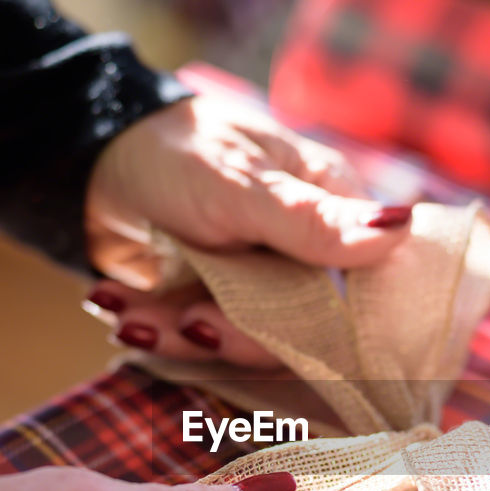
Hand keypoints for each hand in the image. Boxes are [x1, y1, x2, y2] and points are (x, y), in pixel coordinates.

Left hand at [85, 96, 411, 366]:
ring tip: (129, 317)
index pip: (360, 286)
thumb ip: (311, 220)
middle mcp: (301, 253)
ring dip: (178, 334)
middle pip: (299, 327)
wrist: (90, 157)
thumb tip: (400, 228)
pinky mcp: (211, 302)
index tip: (281, 333)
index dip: (334, 325)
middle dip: (235, 334)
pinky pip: (196, 338)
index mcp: (328, 208)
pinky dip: (153, 328)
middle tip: (189, 321)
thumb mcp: (241, 185)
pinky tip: (113, 304)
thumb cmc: (177, 151)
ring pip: (241, 339)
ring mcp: (255, 282)